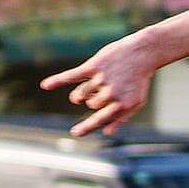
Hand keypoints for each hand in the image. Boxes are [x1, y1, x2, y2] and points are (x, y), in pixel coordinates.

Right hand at [38, 33, 156, 136]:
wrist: (142, 54)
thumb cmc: (138, 81)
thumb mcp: (136, 102)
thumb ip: (121, 118)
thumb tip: (107, 132)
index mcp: (122, 105)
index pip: (100, 120)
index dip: (86, 127)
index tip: (75, 133)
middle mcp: (111, 94)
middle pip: (90, 104)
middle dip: (93, 100)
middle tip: (104, 90)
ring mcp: (102, 80)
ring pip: (82, 95)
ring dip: (82, 93)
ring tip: (93, 86)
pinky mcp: (94, 67)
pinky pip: (72, 76)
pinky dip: (58, 81)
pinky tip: (46, 85)